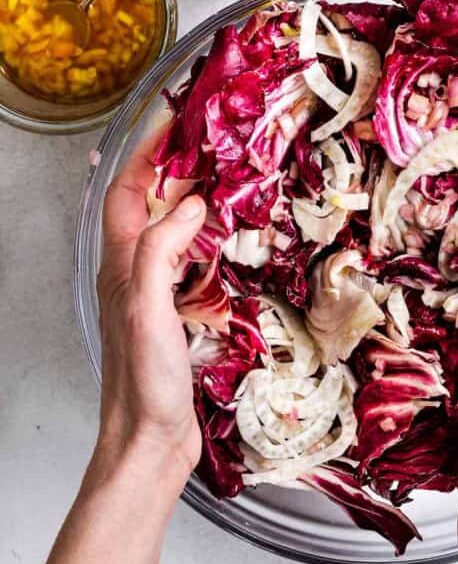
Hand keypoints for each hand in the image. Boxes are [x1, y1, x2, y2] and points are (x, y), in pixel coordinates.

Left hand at [95, 132, 205, 480]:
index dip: (148, 153)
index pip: (127, 191)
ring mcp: (156, 292)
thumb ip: (161, 251)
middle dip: (175, 169)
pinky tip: (232, 241)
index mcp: (120, 264)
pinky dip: (210, 241)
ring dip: (194, 202)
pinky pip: (193, 262)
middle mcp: (134, 271)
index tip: (178, 122)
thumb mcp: (146, 307)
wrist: (150, 441)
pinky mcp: (177, 313)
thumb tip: (190, 203)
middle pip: (149, 204)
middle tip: (212, 145)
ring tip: (227, 181)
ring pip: (173, 232)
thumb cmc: (142, 381)